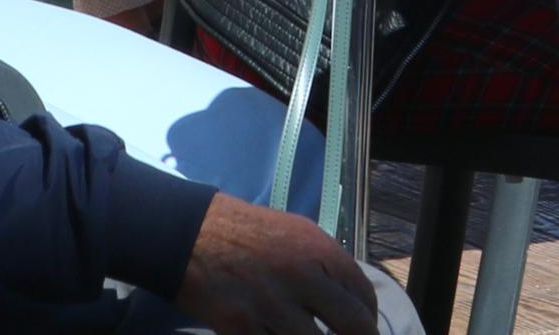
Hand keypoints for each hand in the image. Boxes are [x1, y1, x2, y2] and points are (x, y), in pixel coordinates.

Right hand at [176, 194, 383, 334]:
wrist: (190, 233)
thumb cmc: (247, 233)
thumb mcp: (297, 234)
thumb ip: (326, 265)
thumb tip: (350, 300)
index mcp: (320, 250)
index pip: (363, 295)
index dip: (368, 320)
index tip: (363, 332)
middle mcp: (302, 276)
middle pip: (352, 326)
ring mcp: (272, 305)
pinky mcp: (241, 327)